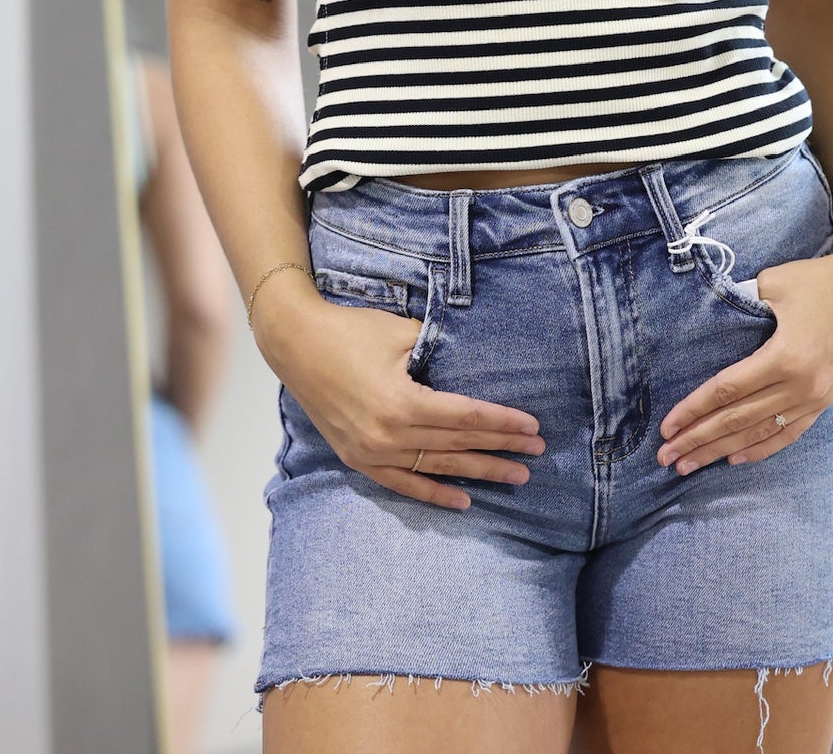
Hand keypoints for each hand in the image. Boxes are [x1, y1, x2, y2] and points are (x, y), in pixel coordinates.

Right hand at [269, 292, 546, 511]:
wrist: (296, 345)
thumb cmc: (351, 331)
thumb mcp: (401, 333)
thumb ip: (439, 349)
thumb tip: (476, 361)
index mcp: (403, 402)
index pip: (466, 417)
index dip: (502, 423)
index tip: (533, 427)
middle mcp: (389, 435)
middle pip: (458, 445)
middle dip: (501, 448)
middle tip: (536, 454)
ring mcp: (372, 452)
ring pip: (437, 467)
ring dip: (478, 472)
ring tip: (514, 476)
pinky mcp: (358, 460)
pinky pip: (403, 484)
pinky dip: (434, 494)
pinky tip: (464, 500)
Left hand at [657, 240, 832, 474]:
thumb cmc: (824, 280)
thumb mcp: (776, 283)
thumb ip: (742, 302)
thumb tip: (710, 316)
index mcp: (786, 357)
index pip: (727, 391)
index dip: (694, 409)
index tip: (667, 425)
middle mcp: (801, 386)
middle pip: (738, 420)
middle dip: (699, 440)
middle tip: (665, 457)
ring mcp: (815, 398)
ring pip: (759, 433)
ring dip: (721, 451)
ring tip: (689, 465)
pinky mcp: (825, 400)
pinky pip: (788, 433)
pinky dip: (760, 448)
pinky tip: (735, 459)